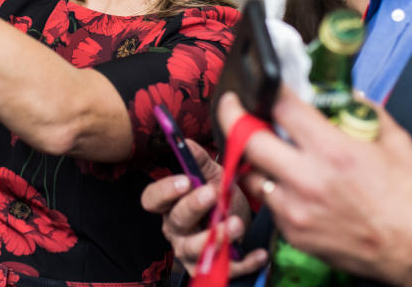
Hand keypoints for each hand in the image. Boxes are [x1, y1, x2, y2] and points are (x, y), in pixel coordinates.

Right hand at [141, 139, 267, 276]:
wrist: (239, 223)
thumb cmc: (219, 198)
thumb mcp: (212, 176)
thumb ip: (199, 161)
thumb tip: (187, 141)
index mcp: (170, 204)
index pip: (152, 199)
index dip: (165, 191)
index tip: (186, 181)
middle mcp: (175, 229)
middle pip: (176, 220)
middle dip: (194, 206)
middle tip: (213, 194)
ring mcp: (189, 252)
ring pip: (195, 249)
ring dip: (216, 237)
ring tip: (237, 224)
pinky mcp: (207, 270)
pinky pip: (223, 270)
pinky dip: (243, 263)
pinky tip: (259, 254)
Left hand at [217, 89, 411, 286]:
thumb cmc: (409, 199)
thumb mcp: (395, 141)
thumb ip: (365, 112)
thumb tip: (346, 95)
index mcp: (332, 150)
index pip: (281, 108)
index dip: (267, 89)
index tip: (261, 83)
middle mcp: (307, 179)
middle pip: (246, 140)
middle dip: (233, 117)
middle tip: (232, 107)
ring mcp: (295, 209)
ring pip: (251, 175)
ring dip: (255, 160)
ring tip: (269, 153)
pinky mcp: (293, 234)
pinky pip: (269, 204)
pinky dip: (274, 191)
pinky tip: (291, 186)